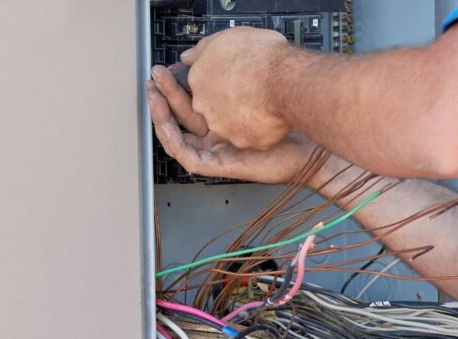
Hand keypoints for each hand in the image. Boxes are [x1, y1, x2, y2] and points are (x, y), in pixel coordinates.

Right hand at [147, 70, 313, 184]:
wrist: (304, 136)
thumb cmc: (286, 111)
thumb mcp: (250, 82)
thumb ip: (229, 71)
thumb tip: (211, 54)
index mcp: (224, 117)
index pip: (191, 103)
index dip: (175, 87)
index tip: (167, 70)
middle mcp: (217, 135)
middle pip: (180, 118)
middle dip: (163, 97)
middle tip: (152, 79)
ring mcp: (216, 151)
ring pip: (178, 137)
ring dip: (162, 117)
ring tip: (153, 97)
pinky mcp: (218, 165)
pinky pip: (187, 156)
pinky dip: (173, 140)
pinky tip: (164, 123)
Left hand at [179, 27, 291, 150]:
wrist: (286, 81)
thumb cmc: (262, 56)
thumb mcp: (228, 37)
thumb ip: (204, 48)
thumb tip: (188, 56)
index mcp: (199, 79)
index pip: (200, 83)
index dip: (218, 79)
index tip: (232, 76)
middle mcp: (204, 106)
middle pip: (211, 106)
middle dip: (227, 100)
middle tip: (248, 89)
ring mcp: (221, 126)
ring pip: (229, 123)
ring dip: (242, 115)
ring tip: (261, 102)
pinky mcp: (241, 141)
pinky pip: (249, 136)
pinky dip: (258, 127)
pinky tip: (269, 115)